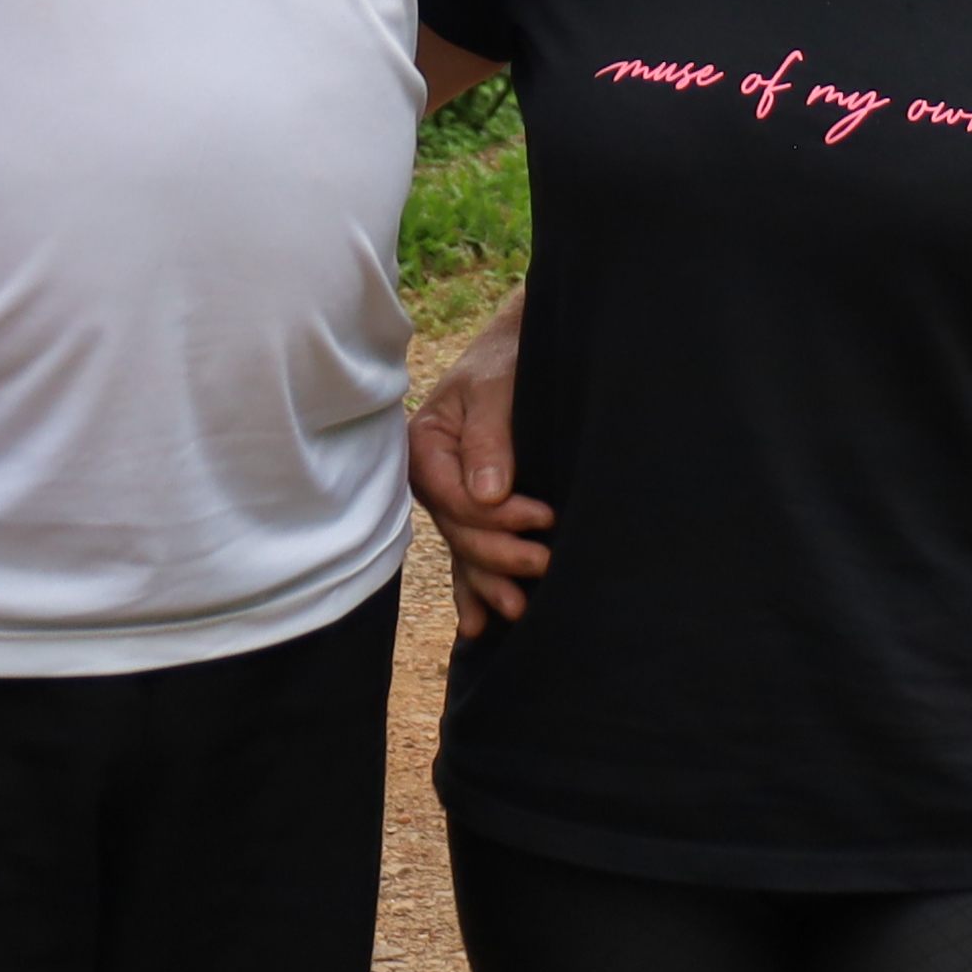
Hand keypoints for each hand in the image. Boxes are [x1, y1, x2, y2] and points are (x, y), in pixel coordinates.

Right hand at [406, 302, 550, 639]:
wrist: (523, 347)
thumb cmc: (509, 358)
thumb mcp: (497, 386)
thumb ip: (489, 437)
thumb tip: (488, 494)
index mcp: (425, 445)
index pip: (453, 498)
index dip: (495, 516)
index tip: (543, 517)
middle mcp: (432, 476)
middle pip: (458, 530)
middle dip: (499, 553)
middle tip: (545, 562)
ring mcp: (451, 496)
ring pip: (464, 549)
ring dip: (488, 583)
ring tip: (517, 612)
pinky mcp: (474, 509)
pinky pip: (467, 554)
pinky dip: (474, 588)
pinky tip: (479, 624)